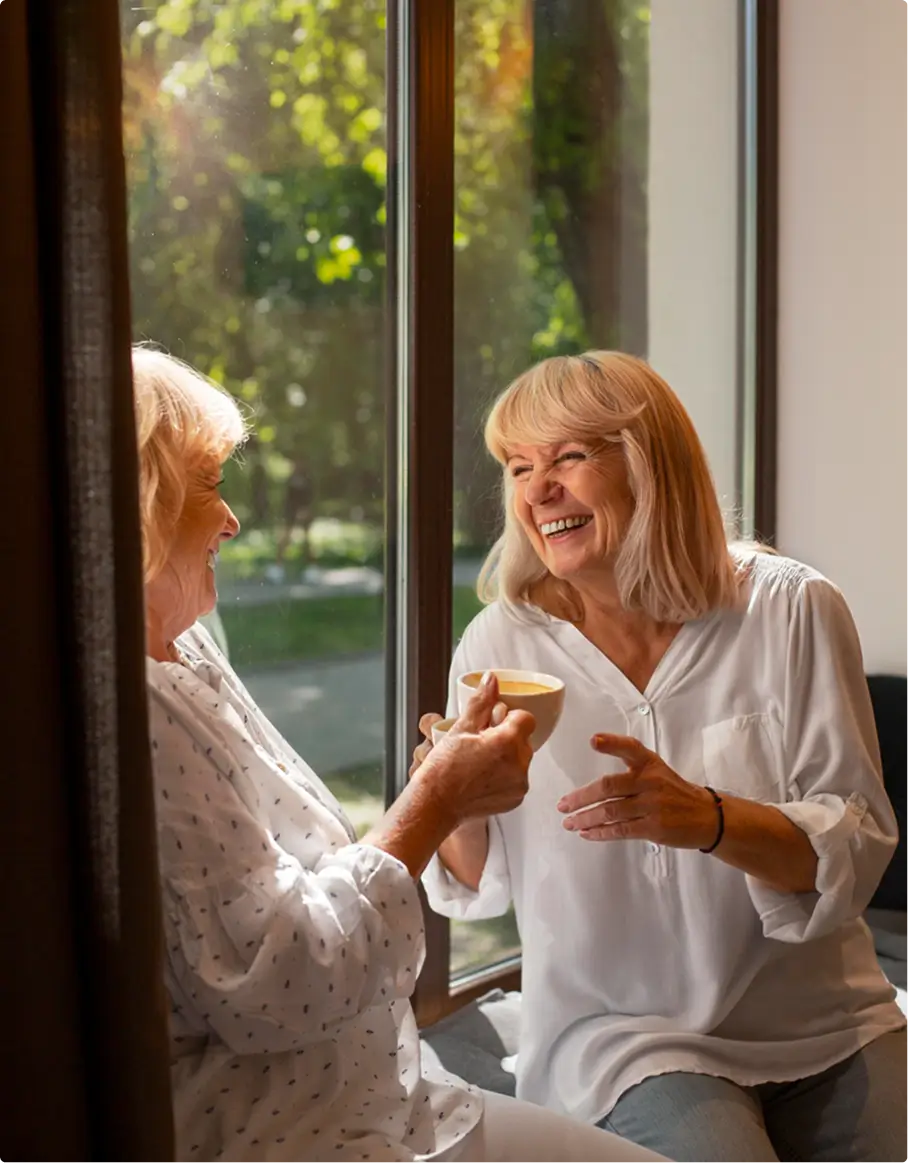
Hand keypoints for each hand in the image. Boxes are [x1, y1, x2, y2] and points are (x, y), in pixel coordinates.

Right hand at [415, 673, 534, 825]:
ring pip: (520, 759)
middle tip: (480, 743)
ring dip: (507, 756)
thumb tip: (492, 679)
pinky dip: (505, 775)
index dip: (507, 718)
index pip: (525, 718)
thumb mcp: (461, 729)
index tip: (491, 725)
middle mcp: (519, 764)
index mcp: (507, 742)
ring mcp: (519, 784)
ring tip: (480, 763)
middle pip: (523, 739)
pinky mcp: (516, 799)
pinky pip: (517, 778)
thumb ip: (482, 702)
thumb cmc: (443, 768)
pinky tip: (483, 777)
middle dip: (506, 737)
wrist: (435, 805)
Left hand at [556, 734, 719, 849]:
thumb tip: (592, 783)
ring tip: (569, 822)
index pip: (630, 748)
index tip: (593, 741)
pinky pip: (621, 830)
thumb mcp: (657, 770)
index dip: (611, 743)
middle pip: (608, 786)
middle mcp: (650, 781)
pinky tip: (587, 833)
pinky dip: (601, 832)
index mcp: (650, 763)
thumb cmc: (674, 791)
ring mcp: (653, 805)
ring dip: (586, 818)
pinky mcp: (655, 827)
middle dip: (581, 797)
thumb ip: (630, 768)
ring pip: (611, 811)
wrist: (707, 816)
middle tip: (563, 805)